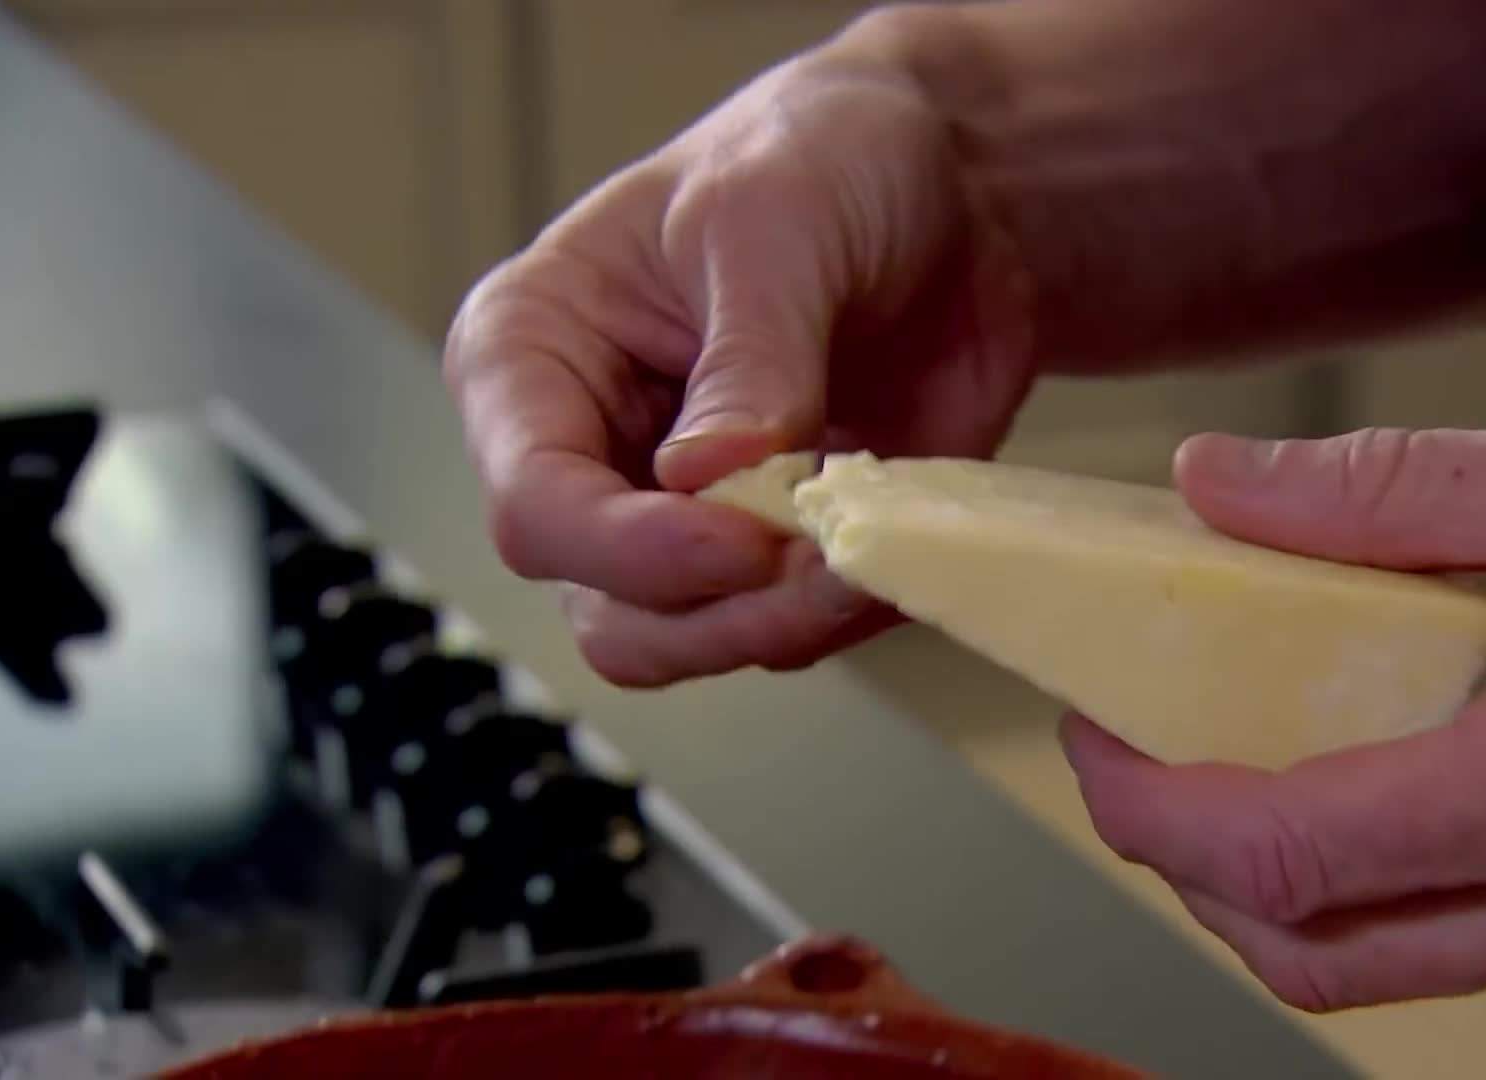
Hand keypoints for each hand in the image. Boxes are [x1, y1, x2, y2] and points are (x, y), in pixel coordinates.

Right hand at [443, 16, 1037, 684]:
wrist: (951, 188)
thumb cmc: (824, 161)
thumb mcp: (773, 223)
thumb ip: (745, 360)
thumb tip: (702, 482)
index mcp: (534, 358)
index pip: (535, 504)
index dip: (631, 549)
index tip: (747, 540)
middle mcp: (590, 455)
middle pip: (608, 609)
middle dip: (719, 610)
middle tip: (827, 562)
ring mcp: (682, 517)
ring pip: (693, 641)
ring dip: (790, 622)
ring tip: (872, 545)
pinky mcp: (776, 550)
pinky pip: (793, 630)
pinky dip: (847, 609)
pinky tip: (898, 536)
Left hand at [1065, 387, 1485, 1016]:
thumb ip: (1395, 495)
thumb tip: (1222, 490)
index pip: (1296, 854)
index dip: (1155, 811)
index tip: (1095, 735)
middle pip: (1318, 953)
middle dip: (1194, 867)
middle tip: (1145, 750)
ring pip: (1397, 967)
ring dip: (1290, 879)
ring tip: (1246, 750)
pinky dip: (1397, 877)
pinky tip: (1390, 771)